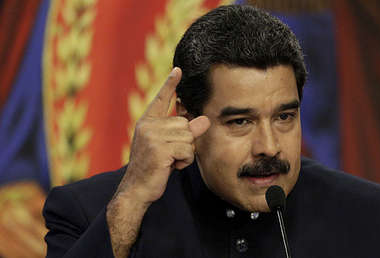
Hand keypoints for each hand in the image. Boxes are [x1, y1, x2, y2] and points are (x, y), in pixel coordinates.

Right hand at [117, 67, 209, 205]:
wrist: (136, 189)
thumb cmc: (154, 167)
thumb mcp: (169, 146)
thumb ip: (184, 131)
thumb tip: (205, 120)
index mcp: (148, 122)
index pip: (161, 99)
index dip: (170, 84)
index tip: (179, 70)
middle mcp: (148, 125)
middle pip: (185, 124)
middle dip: (185, 142)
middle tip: (170, 155)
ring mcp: (152, 136)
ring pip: (188, 137)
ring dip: (185, 153)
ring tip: (170, 161)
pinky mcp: (159, 149)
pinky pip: (187, 149)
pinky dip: (184, 161)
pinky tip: (170, 167)